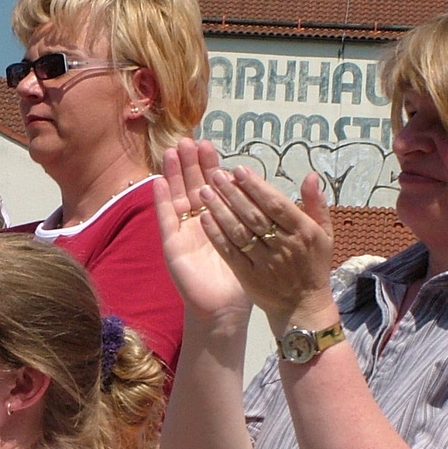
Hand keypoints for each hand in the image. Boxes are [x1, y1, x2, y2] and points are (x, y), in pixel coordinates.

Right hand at [155, 139, 250, 328]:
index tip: (211, 145)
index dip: (211, 166)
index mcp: (221, 219)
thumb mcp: (261, 242)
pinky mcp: (171, 245)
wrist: (224, 308)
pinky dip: (160, 200)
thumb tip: (290, 190)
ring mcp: (183, 232)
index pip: (215, 187)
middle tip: (191, 140)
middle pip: (193, 185)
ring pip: (177, 196)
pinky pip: (165, 219)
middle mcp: (199, 222)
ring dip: (173, 174)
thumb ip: (266, 216)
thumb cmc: (244, 278)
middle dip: (191, 163)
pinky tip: (157, 181)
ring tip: (172, 151)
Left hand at [169, 139, 336, 329]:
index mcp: (304, 232)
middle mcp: (285, 246)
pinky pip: (230, 252)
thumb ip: (316, 204)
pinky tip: (204, 219)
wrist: (303, 308)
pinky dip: (216, 235)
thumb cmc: (314, 266)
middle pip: (255, 215)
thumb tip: (309, 175)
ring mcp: (265, 263)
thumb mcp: (324, 234)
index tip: (239, 170)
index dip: (256, 186)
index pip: (277, 204)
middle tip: (215, 175)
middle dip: (233, 193)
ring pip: (239, 232)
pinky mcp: (249, 277)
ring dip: (220, 210)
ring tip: (204, 192)